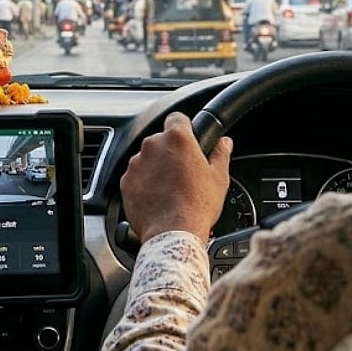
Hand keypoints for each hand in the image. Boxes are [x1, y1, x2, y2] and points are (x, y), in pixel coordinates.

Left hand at [120, 112, 232, 244]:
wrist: (173, 232)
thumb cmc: (198, 205)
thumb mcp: (218, 177)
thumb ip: (220, 154)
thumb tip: (225, 143)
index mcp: (177, 138)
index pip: (177, 118)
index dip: (184, 127)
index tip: (189, 138)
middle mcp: (153, 146)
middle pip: (161, 140)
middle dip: (170, 152)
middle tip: (184, 172)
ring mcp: (136, 163)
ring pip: (147, 159)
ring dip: (156, 168)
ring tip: (170, 188)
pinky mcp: (126, 181)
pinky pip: (136, 177)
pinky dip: (144, 184)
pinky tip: (158, 197)